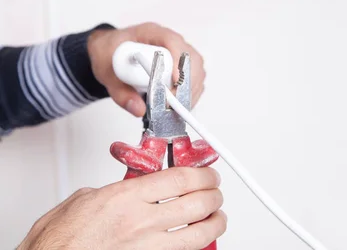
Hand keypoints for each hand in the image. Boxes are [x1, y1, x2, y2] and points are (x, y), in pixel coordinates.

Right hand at [18, 167, 225, 249]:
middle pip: (198, 204)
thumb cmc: (60, 240)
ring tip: (217, 216)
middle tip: (215, 192)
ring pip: (199, 234)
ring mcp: (148, 247)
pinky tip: (198, 239)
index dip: (202, 174)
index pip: (180, 178)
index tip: (207, 174)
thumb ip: (118, 188)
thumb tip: (137, 185)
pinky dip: (196, 245)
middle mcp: (140, 222)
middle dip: (214, 195)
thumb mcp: (86, 198)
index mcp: (125, 198)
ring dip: (215, 222)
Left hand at [87, 22, 206, 116]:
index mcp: (150, 33)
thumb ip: (121, 92)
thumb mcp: (106, 73)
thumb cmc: (109, 55)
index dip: (177, 61)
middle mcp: (169, 42)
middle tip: (172, 101)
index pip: (171, 41)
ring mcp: (178, 54)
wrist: (110, 54)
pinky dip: (189, 95)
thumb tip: (139, 109)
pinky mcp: (182, 68)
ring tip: (174, 107)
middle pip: (191, 58)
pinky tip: (178, 105)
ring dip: (189, 91)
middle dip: (185, 83)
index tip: (174, 81)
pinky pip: (195, 81)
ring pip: (197, 70)